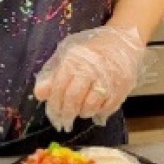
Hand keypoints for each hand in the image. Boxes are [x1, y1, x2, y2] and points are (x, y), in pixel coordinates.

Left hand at [33, 26, 147, 131]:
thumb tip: (40, 94)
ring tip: (81, 111)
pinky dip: (99, 112)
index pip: (59, 86)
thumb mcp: (67, 55)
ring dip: (83, 112)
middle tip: (64, 121)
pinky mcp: (121, 89)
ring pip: (90, 106)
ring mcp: (108, 80)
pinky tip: (96, 107)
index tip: (53, 113)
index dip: (54, 103)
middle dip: (66, 113)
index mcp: (74, 60)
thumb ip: (53, 74)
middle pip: (73, 98)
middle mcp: (91, 69)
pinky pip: (107, 108)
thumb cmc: (90, 51)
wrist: (123, 43)